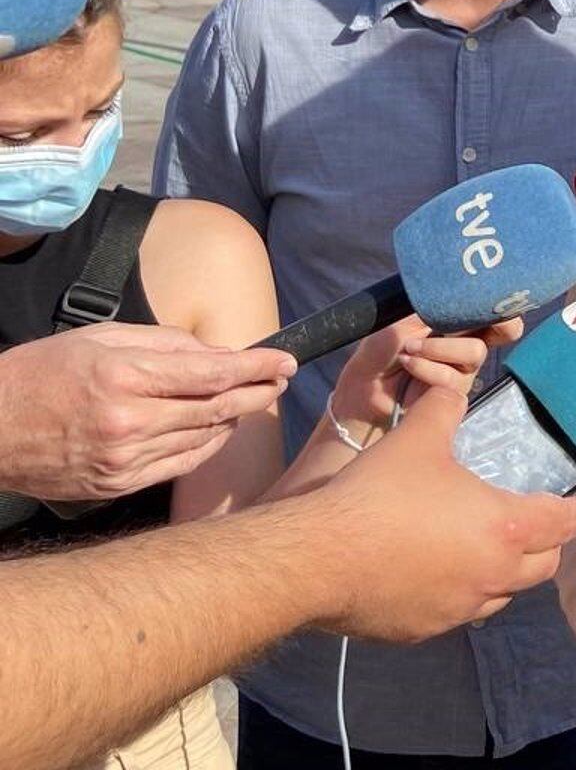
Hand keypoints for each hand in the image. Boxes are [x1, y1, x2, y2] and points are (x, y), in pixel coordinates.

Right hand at [0, 323, 292, 501]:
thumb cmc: (42, 372)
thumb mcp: (101, 338)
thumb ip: (166, 343)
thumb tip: (219, 352)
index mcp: (123, 378)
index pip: (212, 373)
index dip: (256, 367)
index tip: (284, 360)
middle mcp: (127, 423)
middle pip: (216, 409)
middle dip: (256, 392)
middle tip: (279, 380)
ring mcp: (122, 460)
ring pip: (204, 439)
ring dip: (234, 418)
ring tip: (249, 399)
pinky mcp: (116, 485)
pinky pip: (180, 464)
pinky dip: (206, 445)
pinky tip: (216, 429)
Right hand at [303, 384, 575, 640]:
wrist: (318, 559)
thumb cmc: (379, 494)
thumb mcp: (418, 437)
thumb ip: (444, 408)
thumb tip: (451, 388)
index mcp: (505, 529)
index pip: (564, 525)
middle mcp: (492, 577)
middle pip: (543, 566)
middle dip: (545, 544)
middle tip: (531, 522)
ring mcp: (457, 610)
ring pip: (501, 595)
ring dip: (502, 572)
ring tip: (482, 546)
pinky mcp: (421, 631)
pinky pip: (456, 613)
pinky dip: (459, 593)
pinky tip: (433, 572)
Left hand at [330, 314, 521, 444]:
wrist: (362, 389)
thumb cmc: (379, 351)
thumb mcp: (403, 322)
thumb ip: (435, 313)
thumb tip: (461, 302)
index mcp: (459, 322)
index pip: (498, 313)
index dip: (506, 309)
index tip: (491, 306)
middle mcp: (467, 343)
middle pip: (500, 331)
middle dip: (464, 325)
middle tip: (438, 329)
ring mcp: (463, 370)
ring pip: (474, 352)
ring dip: (438, 349)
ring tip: (408, 350)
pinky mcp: (454, 395)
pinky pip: (452, 377)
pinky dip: (427, 367)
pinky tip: (408, 364)